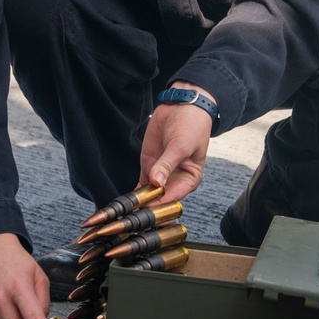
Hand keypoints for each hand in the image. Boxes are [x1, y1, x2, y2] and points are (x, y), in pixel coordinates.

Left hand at [139, 85, 213, 203]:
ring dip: (140, 201)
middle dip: (149, 206)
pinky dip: (135, 192)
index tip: (147, 207)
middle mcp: (175, 180)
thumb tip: (157, 183)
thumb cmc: (191, 127)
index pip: (174, 197)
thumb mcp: (181, 146)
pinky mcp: (149, 166)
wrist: (182, 107)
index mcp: (189, 179)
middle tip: (135, 211)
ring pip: (149, 194)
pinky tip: (127, 200)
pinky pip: (141, 183)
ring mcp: (161, 174)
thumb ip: (167, 165)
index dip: (160, 204)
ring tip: (128, 209)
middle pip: (161, 199)